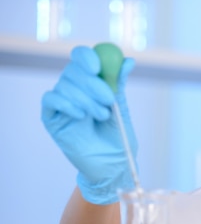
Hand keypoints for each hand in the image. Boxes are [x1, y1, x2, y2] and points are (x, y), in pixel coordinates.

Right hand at [42, 46, 136, 204]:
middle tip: (109, 99)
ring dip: (86, 99)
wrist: (112, 166)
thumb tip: (127, 60)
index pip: (82, 59)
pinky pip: (51, 99)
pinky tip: (81, 116)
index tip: (98, 67)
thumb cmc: (119, 138)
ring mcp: (62, 104)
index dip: (87, 57)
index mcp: (91, 83)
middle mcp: (74, 90)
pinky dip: (66, 104)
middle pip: (73, 70)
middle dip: (92, 83)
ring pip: (65, 85)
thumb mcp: (122, 108)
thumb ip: (120, 84)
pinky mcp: (51, 118)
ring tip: (103, 116)